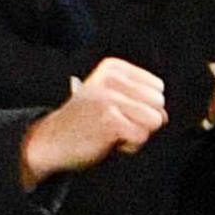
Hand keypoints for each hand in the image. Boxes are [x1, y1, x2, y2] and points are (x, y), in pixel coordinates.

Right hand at [23, 58, 166, 182]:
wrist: (50, 140)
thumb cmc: (84, 122)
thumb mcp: (111, 100)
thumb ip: (141, 103)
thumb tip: (164, 117)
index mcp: (113, 68)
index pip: (157, 87)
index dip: (142, 106)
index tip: (115, 112)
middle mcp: (111, 79)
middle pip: (159, 103)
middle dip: (141, 121)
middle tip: (113, 124)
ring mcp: (109, 98)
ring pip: (155, 120)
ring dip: (136, 134)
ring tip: (111, 132)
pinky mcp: (109, 120)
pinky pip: (142, 137)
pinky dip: (129, 146)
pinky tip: (108, 141)